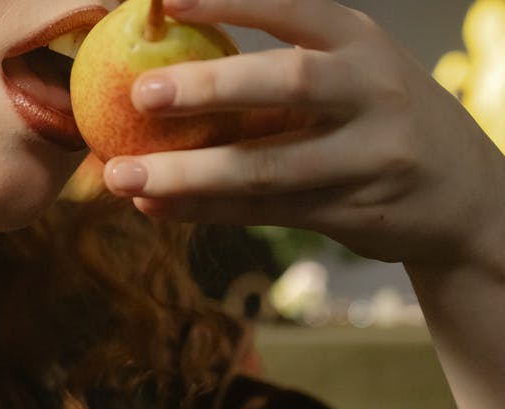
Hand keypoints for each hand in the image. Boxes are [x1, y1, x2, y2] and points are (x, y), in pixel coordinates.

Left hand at [101, 0, 504, 274]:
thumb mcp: (349, 73)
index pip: (293, 10)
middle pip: (287, 84)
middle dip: (209, 88)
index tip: (165, 0)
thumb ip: (277, 69)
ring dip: (188, 175)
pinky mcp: (352, 211)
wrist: (463, 196)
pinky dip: (204, 210)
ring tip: (122, 176)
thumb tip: (164, 66)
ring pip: (267, 167)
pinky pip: (264, 212)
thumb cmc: (374, 119)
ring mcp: (368, 156)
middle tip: (140, 94)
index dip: (231, 2)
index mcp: (359, 43)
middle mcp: (372, 92)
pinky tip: (154, 207)